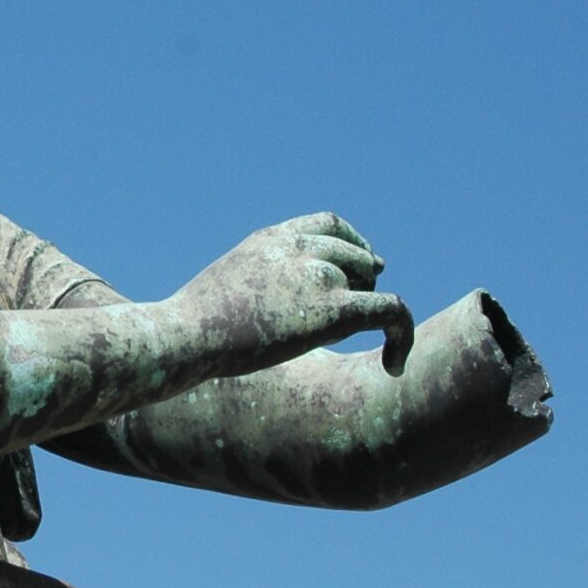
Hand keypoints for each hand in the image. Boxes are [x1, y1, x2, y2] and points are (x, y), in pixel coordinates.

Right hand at [173, 212, 414, 376]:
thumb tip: (267, 307)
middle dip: (363, 283)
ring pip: (371, 285)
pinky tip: (395, 364)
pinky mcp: (333, 310)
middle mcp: (299, 248)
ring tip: (344, 342)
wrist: (185, 333)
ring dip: (368, 309)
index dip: (354, 244)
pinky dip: (402, 335)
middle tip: (352, 316)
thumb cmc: (194, 324)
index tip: (361, 268)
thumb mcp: (227, 285)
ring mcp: (317, 275)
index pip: (330, 224)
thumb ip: (259, 281)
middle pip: (357, 255)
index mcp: (271, 238)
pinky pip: (391, 312)